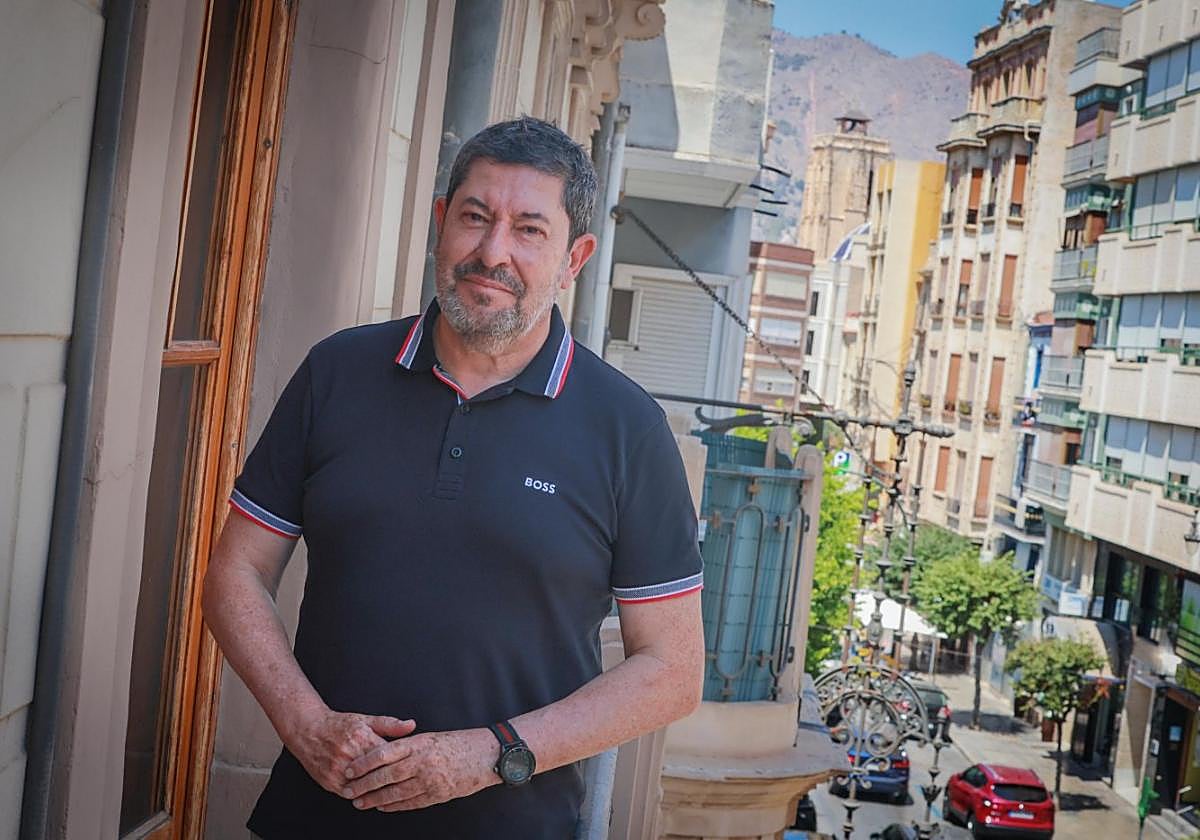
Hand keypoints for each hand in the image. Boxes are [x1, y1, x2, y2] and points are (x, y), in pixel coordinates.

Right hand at [281, 707, 415, 794]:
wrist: (308, 730)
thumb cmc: (338, 725)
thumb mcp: (366, 720)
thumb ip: (390, 725)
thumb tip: (411, 726)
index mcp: (362, 739)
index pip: (388, 757)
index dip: (400, 763)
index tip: (408, 767)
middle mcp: (350, 755)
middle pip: (377, 774)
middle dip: (390, 780)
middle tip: (402, 783)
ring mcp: (339, 770)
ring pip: (363, 788)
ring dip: (376, 791)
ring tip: (388, 792)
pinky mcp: (330, 780)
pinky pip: (349, 794)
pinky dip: (360, 796)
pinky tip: (369, 795)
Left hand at [341, 728, 497, 811]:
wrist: (487, 755)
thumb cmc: (459, 743)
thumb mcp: (432, 737)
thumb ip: (409, 744)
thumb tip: (384, 753)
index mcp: (420, 743)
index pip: (384, 753)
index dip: (364, 763)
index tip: (350, 769)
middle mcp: (423, 762)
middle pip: (385, 775)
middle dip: (364, 785)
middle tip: (348, 791)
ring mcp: (430, 780)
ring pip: (395, 793)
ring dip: (375, 799)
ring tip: (360, 803)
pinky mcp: (438, 795)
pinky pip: (410, 803)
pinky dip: (393, 806)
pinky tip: (382, 807)